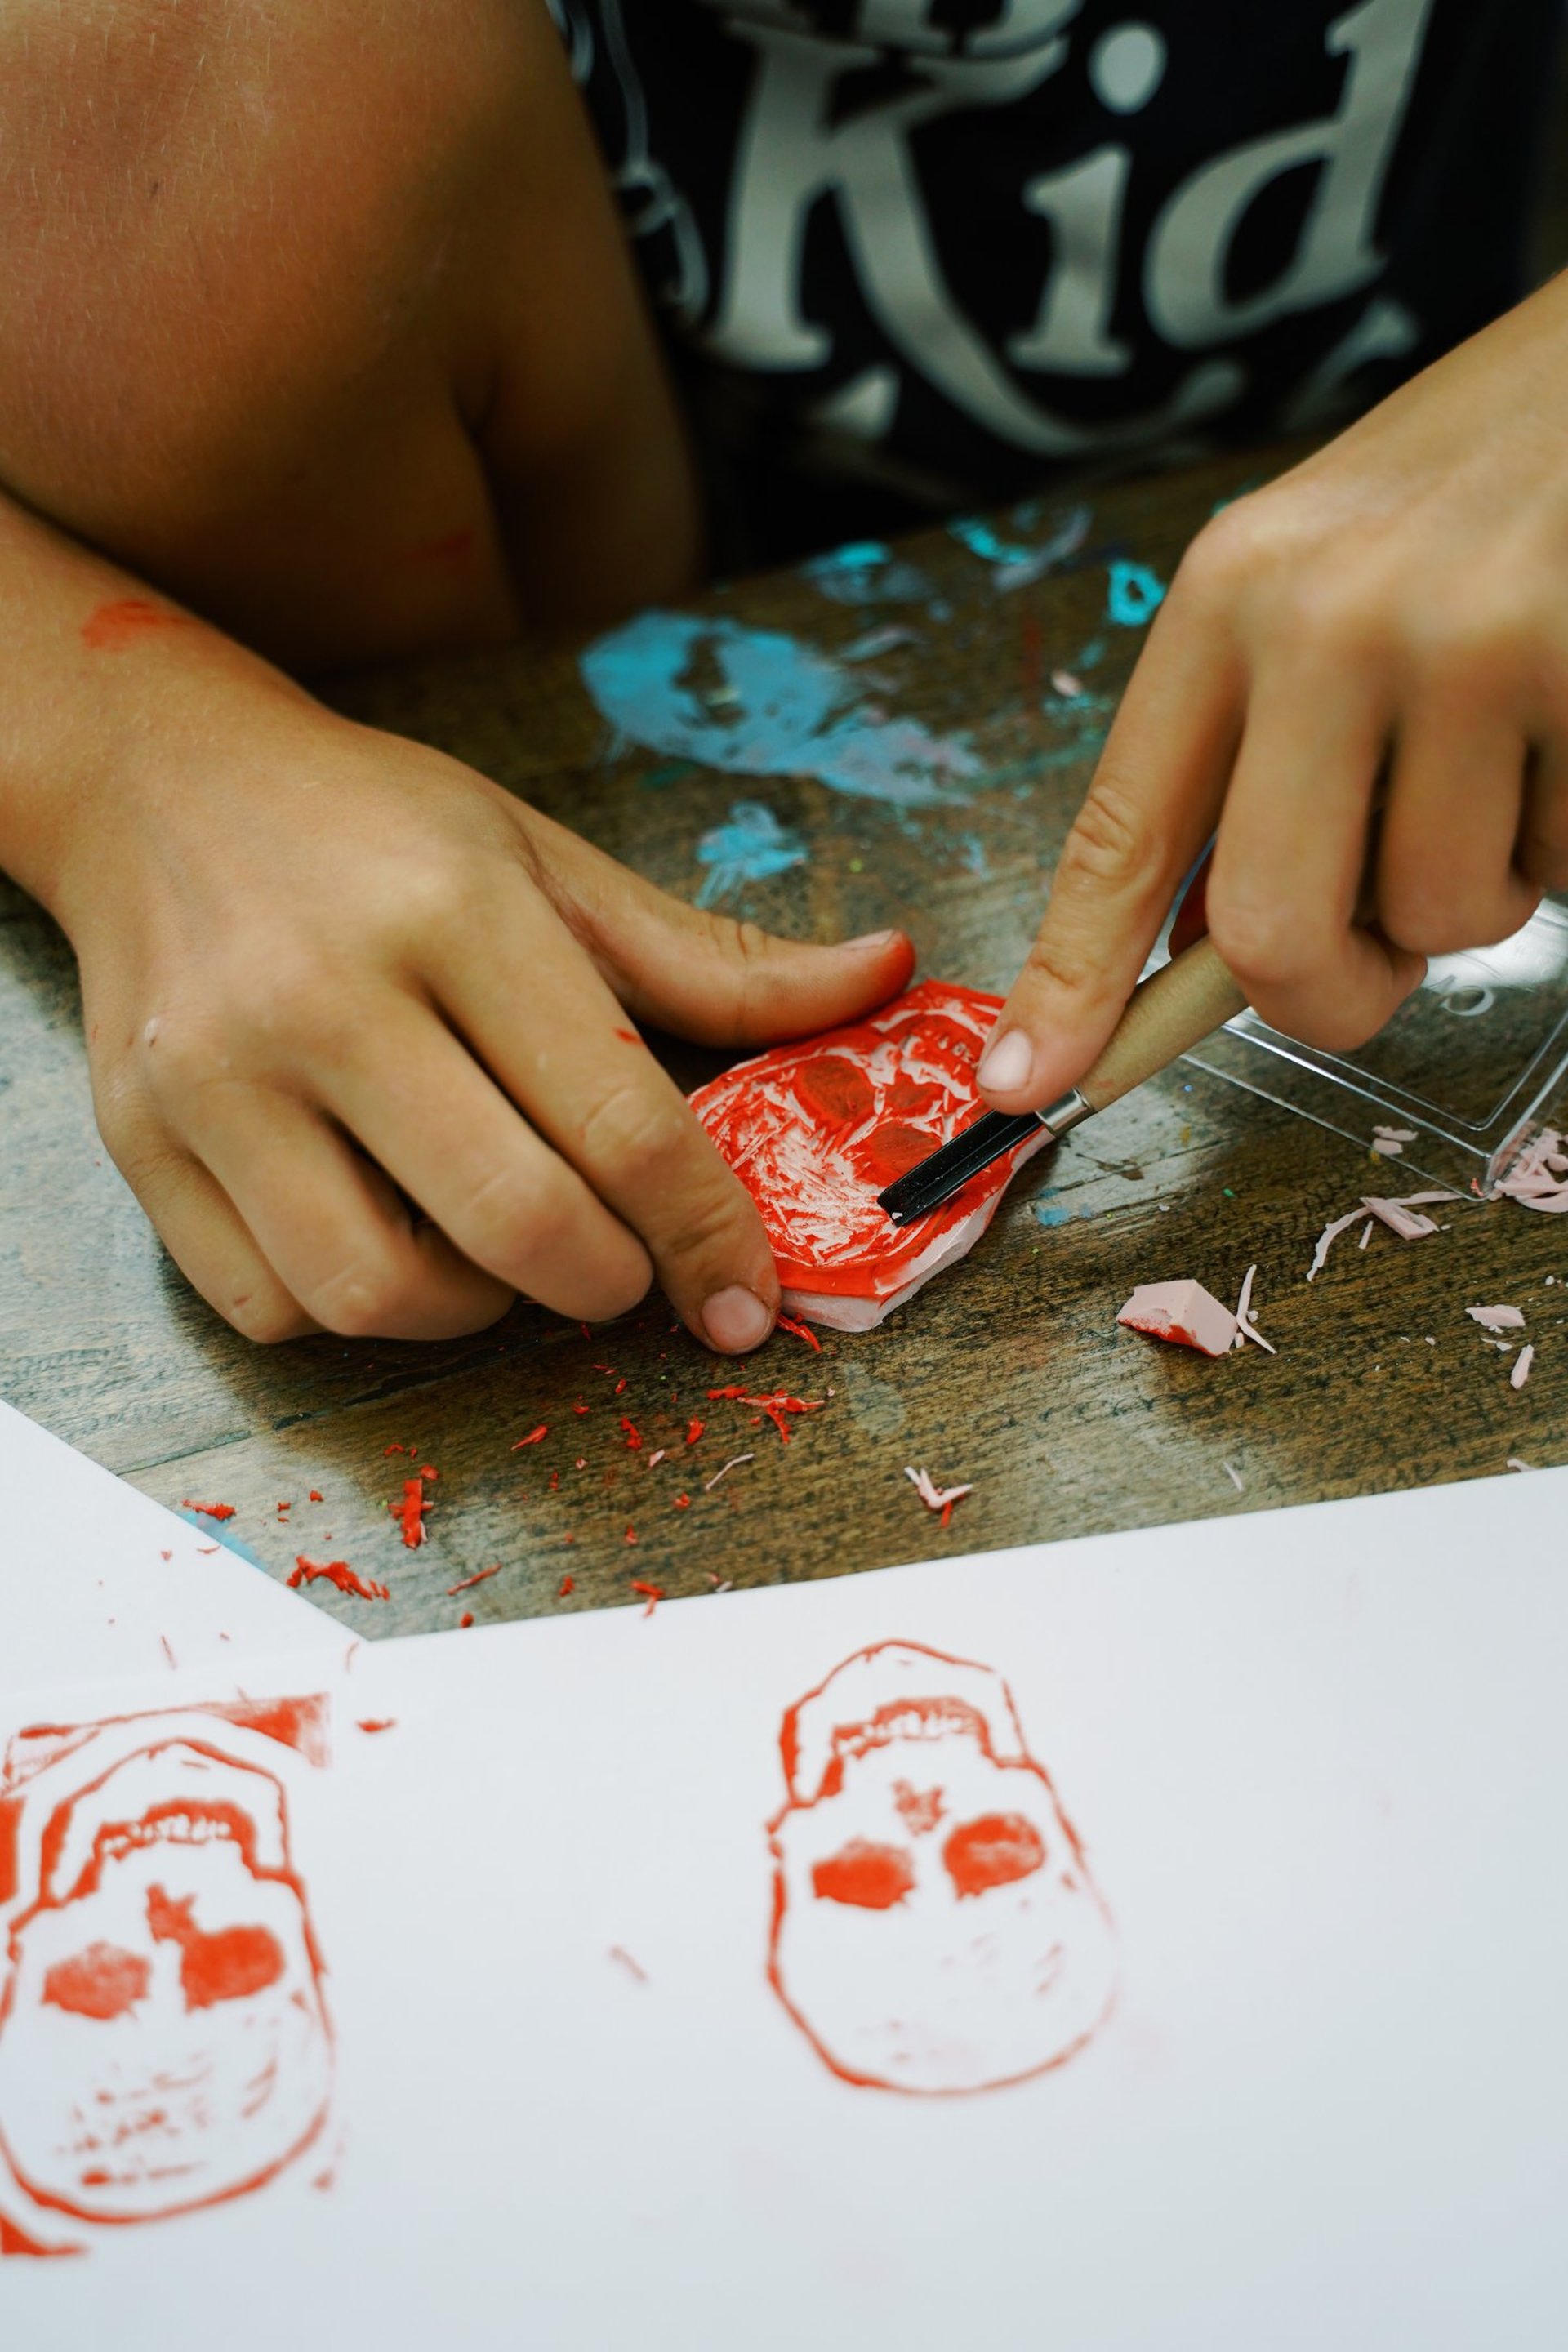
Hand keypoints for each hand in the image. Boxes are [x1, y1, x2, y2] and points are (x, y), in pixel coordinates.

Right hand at [58, 693, 911, 1344]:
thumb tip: (884, 973)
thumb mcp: (548, 862)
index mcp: (455, 911)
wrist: (163, 788)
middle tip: (625, 1274)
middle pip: (514, 1222)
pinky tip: (395, 1240)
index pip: (621, 1118)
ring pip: (379, 1291)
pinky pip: (270, 1306)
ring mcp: (215, 1078)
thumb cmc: (377, 833)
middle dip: (608, 1285)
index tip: (747, 1299)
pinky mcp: (142, 1144)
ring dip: (476, 1310)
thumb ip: (710, 957)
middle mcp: (324, 995)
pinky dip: (356, 1312)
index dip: (708, 1234)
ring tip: (499, 1250)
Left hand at [976, 275, 1567, 1110]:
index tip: (1030, 1082)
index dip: (1073, 978)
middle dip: (1328, 995)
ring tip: (1505, 761)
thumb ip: (1255, 751)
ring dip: (1481, 889)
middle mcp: (1333, 620)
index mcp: (1232, 595)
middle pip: (1273, 932)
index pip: (1120, 832)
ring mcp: (1474, 647)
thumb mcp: (1320, 577)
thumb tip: (1209, 956)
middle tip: (1375, 964)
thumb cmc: (1470, 488)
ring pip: (1444, 917)